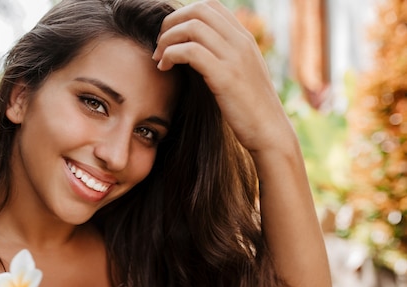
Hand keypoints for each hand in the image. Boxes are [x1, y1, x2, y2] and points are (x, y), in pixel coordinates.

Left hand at [152, 0, 291, 152]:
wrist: (269, 131)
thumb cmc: (250, 108)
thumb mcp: (241, 73)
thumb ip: (224, 56)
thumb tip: (197, 50)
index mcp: (244, 38)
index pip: (210, 5)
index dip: (183, 15)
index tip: (170, 36)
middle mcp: (241, 41)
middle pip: (198, 10)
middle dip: (171, 23)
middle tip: (159, 45)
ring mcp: (235, 57)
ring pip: (192, 27)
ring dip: (167, 40)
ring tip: (159, 58)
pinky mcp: (225, 77)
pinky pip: (190, 52)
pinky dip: (171, 55)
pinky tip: (165, 68)